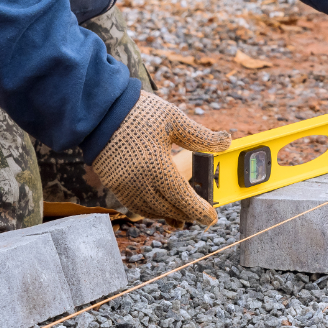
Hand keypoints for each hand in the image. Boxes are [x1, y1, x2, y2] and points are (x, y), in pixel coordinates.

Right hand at [91, 92, 232, 224]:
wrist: (101, 109)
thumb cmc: (139, 112)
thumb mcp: (174, 119)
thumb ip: (201, 136)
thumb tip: (226, 141)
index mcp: (157, 166)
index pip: (183, 198)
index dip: (199, 211)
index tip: (211, 217)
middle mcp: (139, 181)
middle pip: (167, 209)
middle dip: (186, 214)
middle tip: (200, 214)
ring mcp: (123, 185)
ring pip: (150, 211)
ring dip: (168, 214)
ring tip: (182, 214)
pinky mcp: (113, 183)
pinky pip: (134, 205)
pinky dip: (150, 210)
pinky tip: (158, 206)